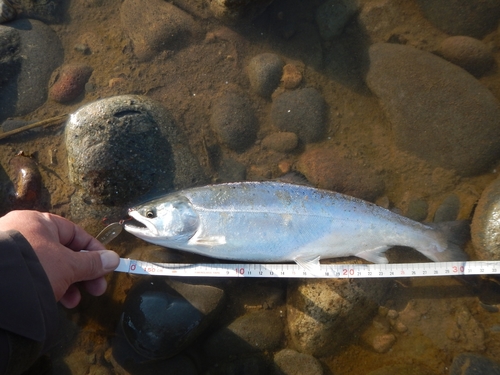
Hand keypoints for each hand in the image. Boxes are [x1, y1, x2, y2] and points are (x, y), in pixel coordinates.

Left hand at [0, 210, 118, 307]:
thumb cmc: (34, 267)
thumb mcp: (69, 266)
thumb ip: (92, 263)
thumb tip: (114, 259)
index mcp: (38, 222)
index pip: (75, 233)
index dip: (94, 251)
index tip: (106, 266)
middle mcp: (23, 231)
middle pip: (63, 251)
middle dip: (82, 273)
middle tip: (97, 289)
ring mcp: (11, 251)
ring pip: (48, 265)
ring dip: (67, 283)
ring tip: (73, 301)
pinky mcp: (5, 270)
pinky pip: (32, 274)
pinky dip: (47, 286)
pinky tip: (55, 301)